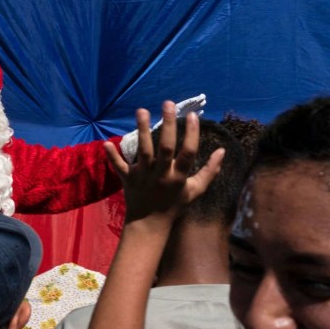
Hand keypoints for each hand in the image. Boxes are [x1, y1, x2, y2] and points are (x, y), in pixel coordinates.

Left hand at [105, 100, 223, 224]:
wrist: (150, 224)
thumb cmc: (174, 204)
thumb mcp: (195, 190)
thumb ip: (209, 171)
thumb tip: (223, 151)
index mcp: (179, 177)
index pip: (188, 153)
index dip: (192, 134)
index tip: (192, 115)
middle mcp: (162, 175)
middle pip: (165, 148)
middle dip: (168, 125)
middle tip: (168, 104)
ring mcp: (143, 176)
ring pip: (143, 151)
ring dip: (142, 131)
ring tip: (142, 111)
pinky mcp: (128, 179)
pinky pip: (119, 167)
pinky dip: (112, 156)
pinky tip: (107, 142)